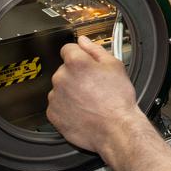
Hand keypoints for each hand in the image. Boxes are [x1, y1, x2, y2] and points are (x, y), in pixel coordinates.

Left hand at [46, 35, 147, 158]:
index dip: (79, 55)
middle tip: (93, 86)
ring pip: (61, 88)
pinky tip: (82, 111)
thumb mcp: (114, 66)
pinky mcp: (53, 114)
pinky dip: (67, 108)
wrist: (116, 129)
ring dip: (71, 92)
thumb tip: (83, 41)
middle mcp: (61, 78)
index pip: (68, 49)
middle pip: (65, 70)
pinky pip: (57, 106)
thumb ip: (95, 49)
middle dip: (76, 75)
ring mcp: (55, 97)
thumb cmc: (117, 100)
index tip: (86, 64)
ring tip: (90, 101)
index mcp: (76, 63)